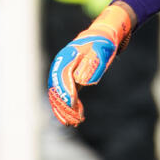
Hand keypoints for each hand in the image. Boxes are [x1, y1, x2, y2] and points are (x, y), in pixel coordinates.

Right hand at [48, 4, 133, 126]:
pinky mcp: (70, 80)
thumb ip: (92, 63)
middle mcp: (62, 66)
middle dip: (63, 106)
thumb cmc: (102, 43)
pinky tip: (78, 116)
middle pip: (57, 88)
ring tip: (73, 122)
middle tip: (72, 120)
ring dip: (65, 110)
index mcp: (67, 57)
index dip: (66, 91)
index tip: (72, 104)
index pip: (63, 77)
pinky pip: (66, 95)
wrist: (102, 37)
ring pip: (59, 95)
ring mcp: (64, 73)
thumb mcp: (101, 49)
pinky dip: (70, 107)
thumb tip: (82, 82)